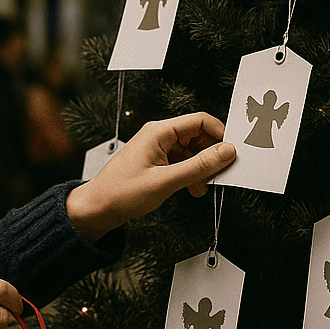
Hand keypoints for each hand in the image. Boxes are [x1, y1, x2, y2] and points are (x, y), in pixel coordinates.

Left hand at [65, 113, 234, 241]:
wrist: (98, 208)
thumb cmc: (121, 192)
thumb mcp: (166, 181)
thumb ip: (199, 166)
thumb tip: (226, 152)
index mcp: (159, 132)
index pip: (200, 121)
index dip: (220, 135)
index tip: (232, 152)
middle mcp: (158, 136)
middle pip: (198, 136)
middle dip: (210, 155)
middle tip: (220, 173)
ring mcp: (157, 148)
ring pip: (191, 151)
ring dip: (200, 168)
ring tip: (201, 186)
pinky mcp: (156, 161)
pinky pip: (181, 162)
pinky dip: (190, 174)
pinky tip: (192, 188)